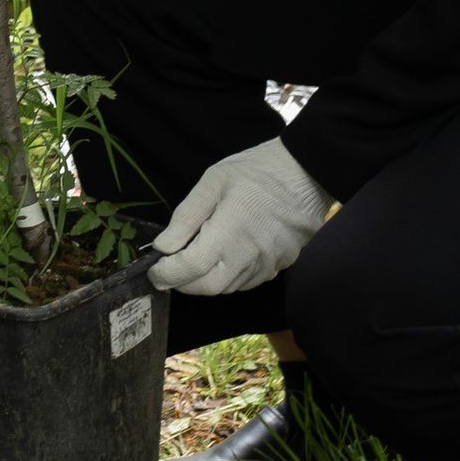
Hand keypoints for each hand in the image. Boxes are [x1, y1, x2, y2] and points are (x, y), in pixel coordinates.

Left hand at [149, 139, 329, 297]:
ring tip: (194, 258)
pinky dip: (225, 277)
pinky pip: (245, 283)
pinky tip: (220, 258)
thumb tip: (163, 247)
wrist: (305, 174)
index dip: (166, 273)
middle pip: (207, 287)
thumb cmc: (257, 172)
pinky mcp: (278, 267)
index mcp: (231, 229)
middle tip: (168, 268)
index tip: (154, 269)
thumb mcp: (213, 182)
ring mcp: (267, 264)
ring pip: (226, 288)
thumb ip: (185, 217)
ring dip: (203, 280)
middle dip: (181, 283)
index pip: (191, 267)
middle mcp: (251, 254)